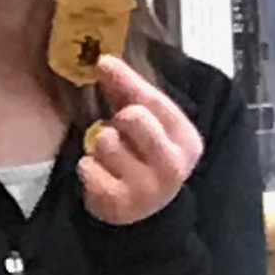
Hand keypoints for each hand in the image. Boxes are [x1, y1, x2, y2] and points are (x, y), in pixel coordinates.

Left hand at [79, 53, 201, 226]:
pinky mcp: (117, 204)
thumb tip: (105, 61)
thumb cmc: (144, 159)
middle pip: (133, 117)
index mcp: (186, 141)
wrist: (143, 214)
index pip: (155, 102)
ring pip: (106, 141)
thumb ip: (129, 93)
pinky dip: (88, 168)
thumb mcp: (147, 125)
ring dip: (100, 147)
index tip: (104, 62)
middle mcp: (171, 165)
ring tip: (112, 159)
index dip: (127, 80)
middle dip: (118, 121)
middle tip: (120, 135)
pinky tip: (101, 176)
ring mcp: (145, 188)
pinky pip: (87, 167)